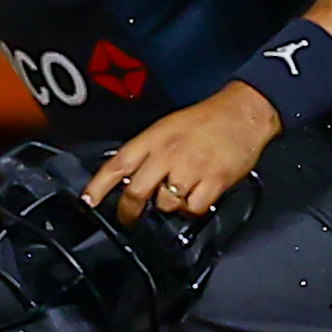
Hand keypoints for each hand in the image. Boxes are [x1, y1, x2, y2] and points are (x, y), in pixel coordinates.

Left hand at [81, 82, 284, 220]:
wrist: (243, 112)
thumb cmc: (206, 119)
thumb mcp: (167, 126)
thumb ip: (148, 151)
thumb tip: (129, 175)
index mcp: (153, 138)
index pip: (118, 164)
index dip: (99, 185)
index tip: (88, 201)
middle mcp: (168, 154)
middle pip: (137, 192)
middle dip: (128, 212)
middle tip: (129, 219)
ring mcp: (190, 169)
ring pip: (165, 204)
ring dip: (168, 206)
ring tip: (178, 194)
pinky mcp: (213, 182)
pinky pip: (193, 209)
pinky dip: (193, 209)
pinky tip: (197, 198)